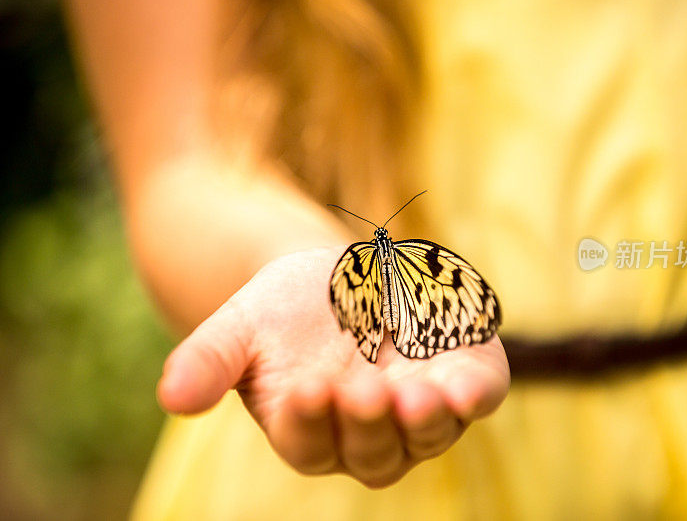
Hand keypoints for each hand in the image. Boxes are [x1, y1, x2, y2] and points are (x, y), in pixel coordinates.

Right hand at [157, 247, 509, 487]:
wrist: (339, 275)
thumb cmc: (283, 310)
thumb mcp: (239, 326)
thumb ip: (208, 360)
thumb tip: (170, 397)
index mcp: (310, 431)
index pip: (310, 444)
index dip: (310, 422)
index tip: (304, 389)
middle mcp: (368, 435)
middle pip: (373, 452)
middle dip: (368, 423)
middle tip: (361, 389)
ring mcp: (418, 410)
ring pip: (426, 435)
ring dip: (423, 420)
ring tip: (416, 393)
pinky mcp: (460, 375)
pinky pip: (476, 396)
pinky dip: (474, 394)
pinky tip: (465, 385)